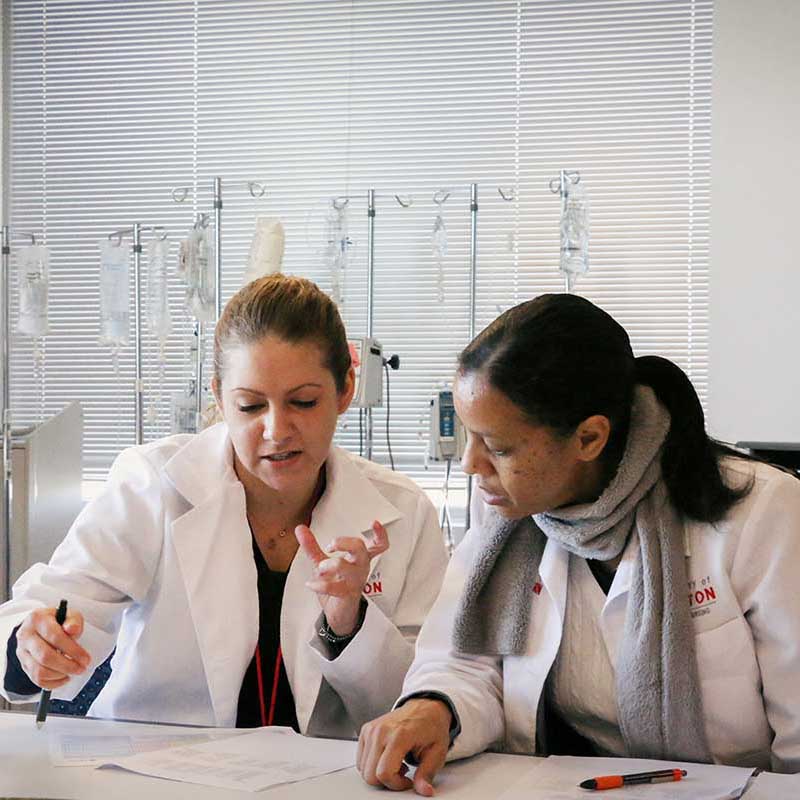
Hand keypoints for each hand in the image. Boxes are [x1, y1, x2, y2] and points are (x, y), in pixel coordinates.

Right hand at [15, 607, 90, 690]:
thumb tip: (72, 629)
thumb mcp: (69, 615)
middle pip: (45, 657)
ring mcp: (22, 652)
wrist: (42, 626)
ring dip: (60, 675)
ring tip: (74, 671)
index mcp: (37, 619)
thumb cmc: (59, 621)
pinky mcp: (23, 665)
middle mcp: (25, 635)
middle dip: (67, 665)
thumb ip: (74, 621)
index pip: (55, 637)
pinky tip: (64, 677)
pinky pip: (36, 679)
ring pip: (39, 671)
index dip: (72, 650)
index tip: (86, 659)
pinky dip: (52, 682)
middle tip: (81, 668)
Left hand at [295, 520, 388, 635]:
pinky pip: (336, 588)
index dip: (379, 534)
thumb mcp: (322, 561)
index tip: (374, 522)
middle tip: (330, 545)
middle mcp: (360, 568)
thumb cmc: (336, 583)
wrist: (337, 612)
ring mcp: (355, 581)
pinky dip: (320, 585)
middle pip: (361, 550)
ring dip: (331, 564)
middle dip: (344, 543)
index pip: (377, 545)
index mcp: (359, 558)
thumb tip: (300, 529)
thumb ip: (312, 546)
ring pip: (349, 568)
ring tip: (319, 567)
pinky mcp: (347, 594)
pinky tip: (311, 583)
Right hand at [358, 699, 452, 795]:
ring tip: (396, 763)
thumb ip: (427, 774)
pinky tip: (388, 757)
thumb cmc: (431, 727)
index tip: (408, 781)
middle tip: (402, 773)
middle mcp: (381, 731)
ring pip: (363, 769)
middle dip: (386, 781)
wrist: (425, 707)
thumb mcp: (437, 752)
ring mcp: (372, 729)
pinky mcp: (366, 730)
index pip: (384, 773)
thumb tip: (424, 790)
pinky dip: (372, 764)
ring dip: (379, 772)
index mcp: (399, 735)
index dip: (396, 784)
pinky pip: (361, 759)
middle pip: (370, 774)